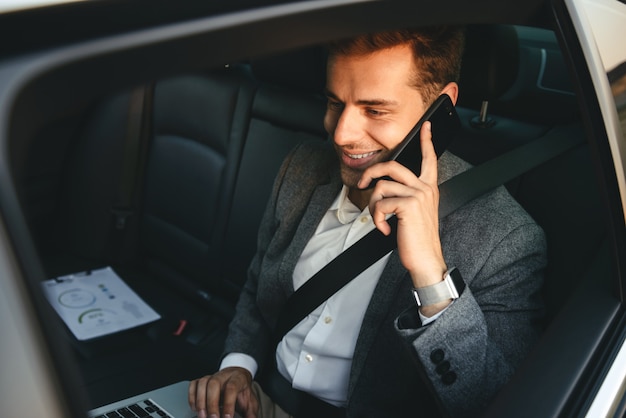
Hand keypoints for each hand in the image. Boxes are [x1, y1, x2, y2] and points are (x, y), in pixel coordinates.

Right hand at [188, 367, 257, 417]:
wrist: (237, 377)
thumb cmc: (242, 391)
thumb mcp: (250, 401)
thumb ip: (251, 413)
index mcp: (237, 379)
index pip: (232, 388)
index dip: (228, 403)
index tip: (227, 417)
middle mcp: (223, 376)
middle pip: (214, 384)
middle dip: (211, 403)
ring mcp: (212, 376)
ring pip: (202, 383)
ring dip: (200, 401)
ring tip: (202, 416)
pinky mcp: (203, 380)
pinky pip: (194, 384)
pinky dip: (192, 397)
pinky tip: (195, 408)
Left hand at [358, 122, 446, 289]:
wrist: (425, 259)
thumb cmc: (417, 238)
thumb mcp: (415, 212)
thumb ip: (406, 196)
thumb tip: (383, 188)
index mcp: (429, 188)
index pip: (429, 159)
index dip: (426, 141)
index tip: (425, 126)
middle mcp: (425, 188)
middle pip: (392, 165)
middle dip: (371, 172)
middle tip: (361, 183)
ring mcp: (417, 195)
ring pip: (381, 187)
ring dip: (373, 207)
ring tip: (381, 221)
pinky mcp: (408, 205)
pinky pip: (380, 204)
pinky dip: (377, 219)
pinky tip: (385, 230)